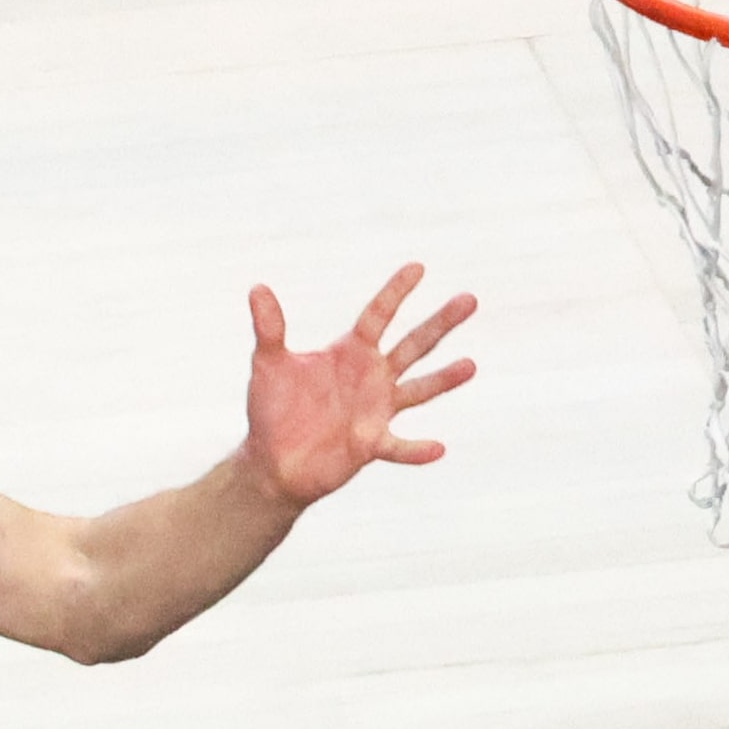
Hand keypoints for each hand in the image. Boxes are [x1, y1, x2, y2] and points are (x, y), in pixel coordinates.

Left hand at [238, 264, 477, 507]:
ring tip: (470, 365)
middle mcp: (372, 376)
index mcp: (351, 351)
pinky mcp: (372, 445)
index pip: (379, 314)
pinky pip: (399, 447)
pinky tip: (438, 447)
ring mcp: (377, 411)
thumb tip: (257, 288)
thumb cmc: (272, 410)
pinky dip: (418, 450)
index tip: (418, 267)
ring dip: (444, 379)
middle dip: (440, 322)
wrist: (273, 461)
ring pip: (419, 390)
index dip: (396, 291)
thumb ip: (269, 329)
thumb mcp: (268, 365)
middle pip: (414, 344)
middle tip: (470, 299)